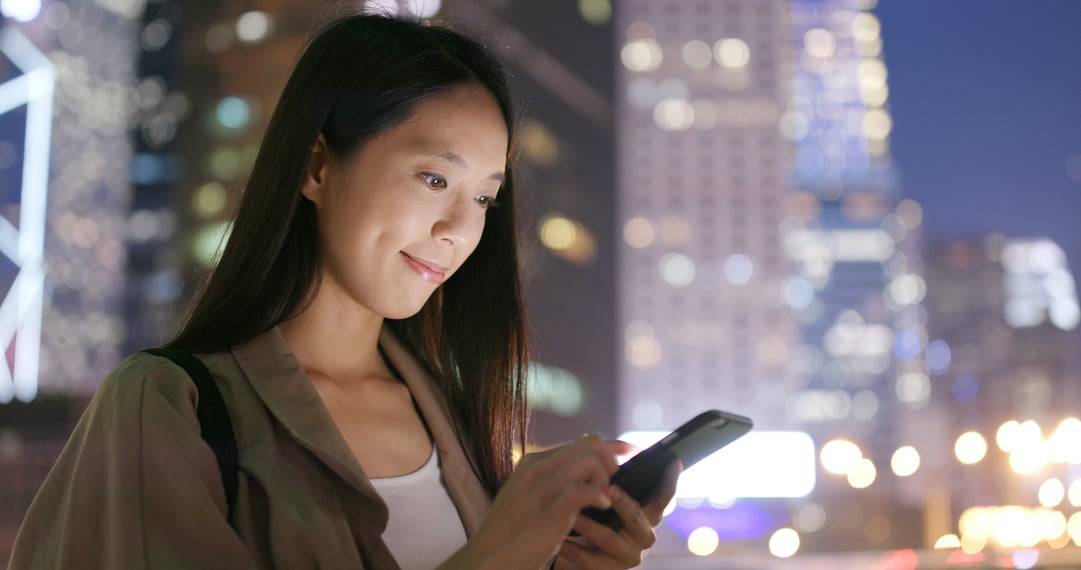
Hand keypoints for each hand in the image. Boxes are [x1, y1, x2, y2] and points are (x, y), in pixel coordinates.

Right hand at [441, 434, 618, 568]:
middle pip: (590, 443)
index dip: (611, 447)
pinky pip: (587, 491)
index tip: (630, 453)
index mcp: (533, 463)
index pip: (581, 441)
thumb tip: (583, 477)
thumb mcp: (527, 498)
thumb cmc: (510, 534)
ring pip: (591, 460)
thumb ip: (550, 483)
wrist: (489, 558)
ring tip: (602, 501)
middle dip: (611, 461)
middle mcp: (538, 468)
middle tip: (613, 485)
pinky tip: (602, 508)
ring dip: (605, 480)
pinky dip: (600, 498)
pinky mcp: (552, 508)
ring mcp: (544, 486)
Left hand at [553, 450, 680, 568]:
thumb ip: (615, 478)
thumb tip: (627, 448)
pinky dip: (572, 546)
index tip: (673, 461)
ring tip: (572, 514)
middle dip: (625, 504)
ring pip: (610, 538)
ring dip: (590, 524)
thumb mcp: (606, 498)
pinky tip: (560, 538)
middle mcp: (641, 536)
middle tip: (608, 490)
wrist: (573, 553)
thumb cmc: (593, 519)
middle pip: (640, 518)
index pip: (663, 498)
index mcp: (645, 516)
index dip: (670, 481)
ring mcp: (625, 556)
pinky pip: (587, 558)